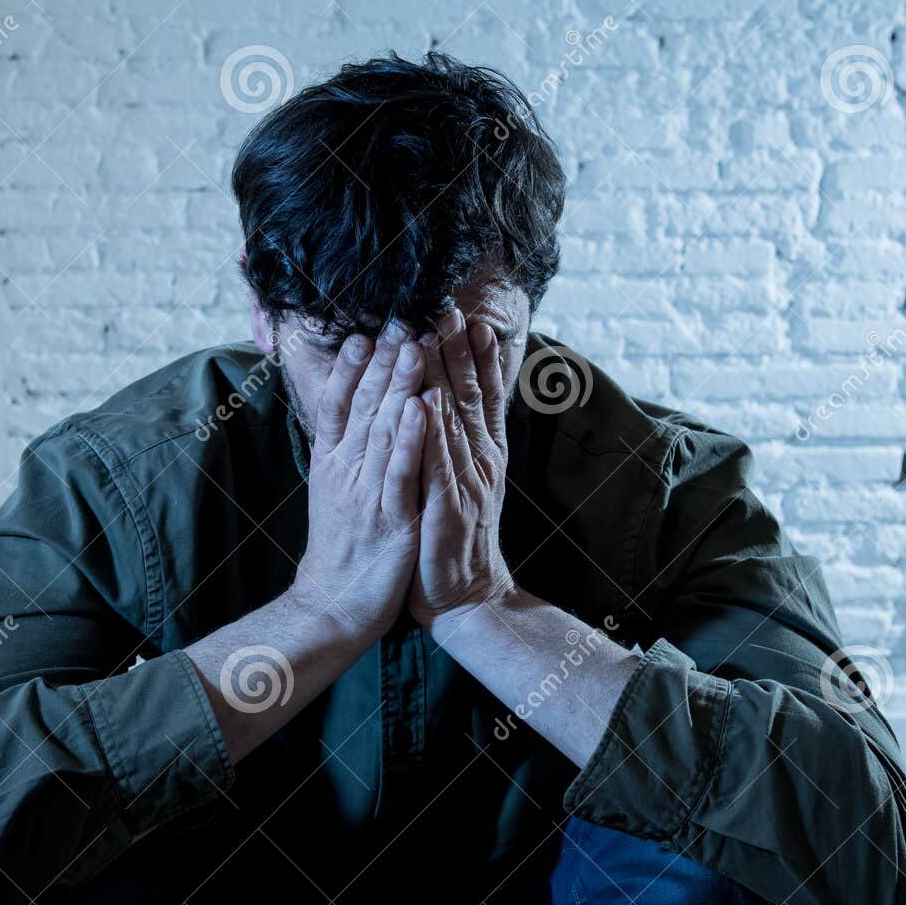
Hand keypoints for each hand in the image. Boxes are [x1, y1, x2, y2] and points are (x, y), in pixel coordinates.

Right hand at [290, 321, 427, 639]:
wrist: (335, 603)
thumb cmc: (342, 547)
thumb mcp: (333, 490)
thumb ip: (341, 451)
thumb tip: (349, 415)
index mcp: (332, 462)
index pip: (338, 402)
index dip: (351, 366)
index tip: (366, 331)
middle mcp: (345, 470)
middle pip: (362, 405)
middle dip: (382, 362)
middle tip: (400, 321)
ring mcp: (367, 491)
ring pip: (383, 429)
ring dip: (399, 386)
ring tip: (414, 346)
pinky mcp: (390, 516)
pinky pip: (402, 471)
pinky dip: (412, 438)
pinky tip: (424, 408)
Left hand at [409, 308, 516, 634]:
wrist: (463, 596)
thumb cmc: (452, 535)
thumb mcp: (460, 479)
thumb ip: (456, 439)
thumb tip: (445, 395)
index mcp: (482, 454)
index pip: (482, 395)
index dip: (477, 356)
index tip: (466, 316)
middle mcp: (479, 462)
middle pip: (469, 398)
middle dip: (458, 351)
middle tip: (447, 309)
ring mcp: (465, 485)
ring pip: (454, 423)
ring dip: (444, 378)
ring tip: (432, 338)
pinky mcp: (445, 510)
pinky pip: (437, 466)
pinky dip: (430, 436)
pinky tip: (423, 406)